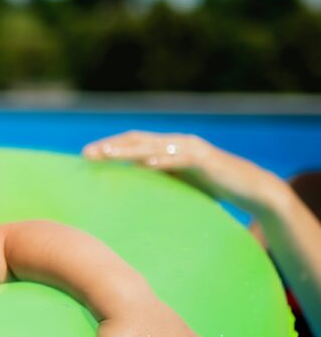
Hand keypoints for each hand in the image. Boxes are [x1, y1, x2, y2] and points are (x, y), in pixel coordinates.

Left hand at [83, 131, 283, 215]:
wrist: (250, 188)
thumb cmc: (212, 189)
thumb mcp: (179, 185)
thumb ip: (157, 183)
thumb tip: (129, 196)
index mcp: (167, 148)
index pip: (133, 143)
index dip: (109, 147)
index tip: (85, 156)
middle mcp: (176, 143)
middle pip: (137, 141)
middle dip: (110, 146)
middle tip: (86, 154)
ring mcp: (191, 148)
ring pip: (153, 146)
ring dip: (128, 150)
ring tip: (107, 154)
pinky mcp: (205, 159)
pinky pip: (180, 159)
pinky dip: (162, 161)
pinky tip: (145, 165)